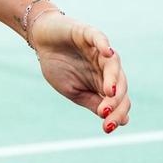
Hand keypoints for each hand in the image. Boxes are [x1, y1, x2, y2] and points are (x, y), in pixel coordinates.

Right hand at [30, 12, 129, 133]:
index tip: (106, 128)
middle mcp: (106, 68)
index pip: (118, 100)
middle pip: (120, 85)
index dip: (116, 114)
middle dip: (115, 101)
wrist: (42, 41)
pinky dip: (104, 45)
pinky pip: (100, 39)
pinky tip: (107, 53)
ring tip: (109, 92)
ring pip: (114, 66)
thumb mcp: (73, 92)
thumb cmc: (57, 66)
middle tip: (105, 114)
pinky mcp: (89, 34)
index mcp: (103, 83)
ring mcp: (99, 51)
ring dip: (113, 79)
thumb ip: (93, 103)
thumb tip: (118, 122)